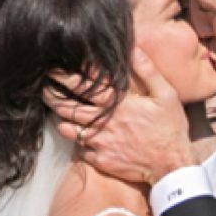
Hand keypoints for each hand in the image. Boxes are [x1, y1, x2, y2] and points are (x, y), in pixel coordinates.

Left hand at [55, 47, 195, 188]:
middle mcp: (104, 122)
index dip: (64, 77)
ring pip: (68, 130)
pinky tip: (80, 137)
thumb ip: (148, 71)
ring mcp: (100, 143)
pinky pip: (81, 150)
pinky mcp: (101, 160)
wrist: (172, 165)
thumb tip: (134, 49)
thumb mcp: (166, 95)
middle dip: (52, 96)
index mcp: (118, 103)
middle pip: (67, 107)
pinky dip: (79, 143)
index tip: (52, 70)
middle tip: (44, 89)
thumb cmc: (170, 128)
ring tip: (58, 113)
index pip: (82, 86)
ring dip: (61, 120)